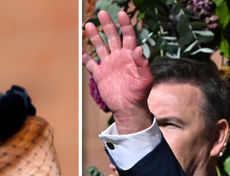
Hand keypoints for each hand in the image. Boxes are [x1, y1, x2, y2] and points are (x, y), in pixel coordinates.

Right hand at [82, 10, 153, 133]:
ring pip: (100, 47)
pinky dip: (86, 58)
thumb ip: (143, 64)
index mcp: (131, 56)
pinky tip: (82, 52)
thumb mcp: (146, 79)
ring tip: (88, 25)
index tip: (121, 14)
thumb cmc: (140, 94)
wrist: (128, 108)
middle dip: (107, 24)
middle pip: (112, 37)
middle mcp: (119, 57)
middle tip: (101, 12)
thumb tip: (138, 48)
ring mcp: (109, 65)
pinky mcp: (100, 75)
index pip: (128, 36)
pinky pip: (91, 64)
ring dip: (94, 36)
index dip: (125, 25)